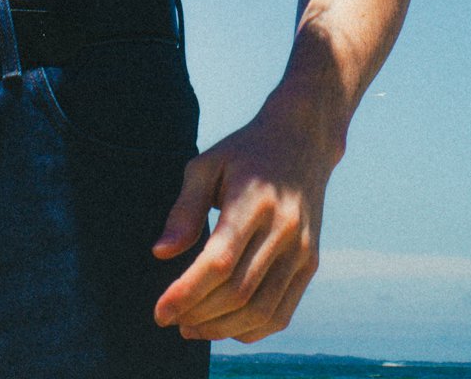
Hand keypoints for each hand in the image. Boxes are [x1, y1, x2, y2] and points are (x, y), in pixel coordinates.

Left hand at [151, 98, 331, 343]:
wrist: (302, 141)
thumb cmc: (245, 153)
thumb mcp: (207, 165)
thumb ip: (185, 209)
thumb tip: (161, 253)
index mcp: (254, 201)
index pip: (219, 262)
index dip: (187, 293)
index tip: (159, 311)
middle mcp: (284, 229)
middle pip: (237, 292)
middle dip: (198, 313)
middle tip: (170, 318)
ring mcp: (302, 250)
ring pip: (260, 311)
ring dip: (221, 329)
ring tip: (191, 327)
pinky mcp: (311, 264)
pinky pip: (281, 314)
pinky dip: (251, 330)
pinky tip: (224, 326)